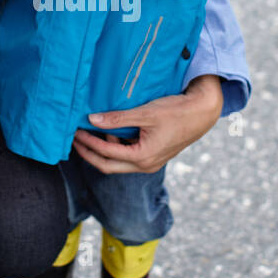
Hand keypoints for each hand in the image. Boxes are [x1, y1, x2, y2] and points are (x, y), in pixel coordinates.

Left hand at [71, 74, 223, 173]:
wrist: (202, 113)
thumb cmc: (177, 111)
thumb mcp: (145, 113)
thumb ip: (118, 118)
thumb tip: (92, 119)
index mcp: (143, 157)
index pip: (107, 153)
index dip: (88, 143)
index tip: (75, 133)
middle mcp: (145, 165)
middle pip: (108, 166)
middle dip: (89, 153)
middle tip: (74, 140)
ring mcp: (150, 163)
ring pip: (118, 162)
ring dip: (103, 149)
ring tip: (90, 131)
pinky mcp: (153, 156)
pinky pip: (128, 156)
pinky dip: (116, 146)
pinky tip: (110, 131)